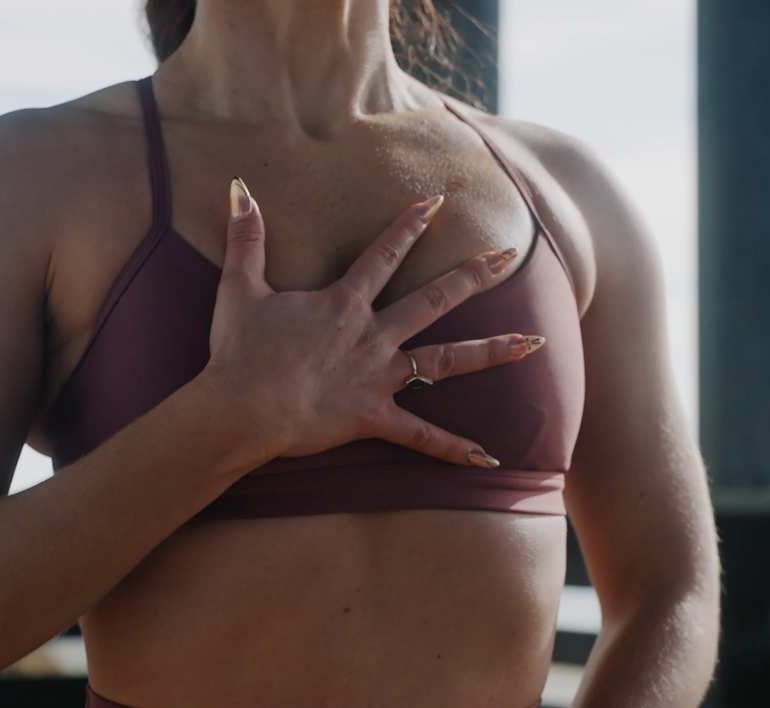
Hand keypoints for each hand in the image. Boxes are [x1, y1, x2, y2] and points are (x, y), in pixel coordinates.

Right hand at [198, 179, 544, 466]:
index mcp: (343, 303)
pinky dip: (455, 449)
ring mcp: (377, 377)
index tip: (437, 204)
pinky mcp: (373, 417)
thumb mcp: (239, 288)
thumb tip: (237, 188)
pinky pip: (422, 436)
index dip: (410, 226)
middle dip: (473, 275)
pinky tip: (489, 457)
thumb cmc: (238, 351)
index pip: (385, 255)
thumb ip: (246, 237)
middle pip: (432, 300)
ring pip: (446, 361)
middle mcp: (371, 335)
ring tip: (532, 343)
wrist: (240, 407)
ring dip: (491, 351)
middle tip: (507, 256)